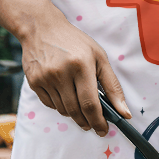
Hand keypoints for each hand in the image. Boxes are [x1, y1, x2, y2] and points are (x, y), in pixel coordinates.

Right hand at [21, 9, 130, 134]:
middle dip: (87, 122)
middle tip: (94, 125)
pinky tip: (65, 95)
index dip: (98, 121)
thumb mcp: (99, 57)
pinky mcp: (34, 82)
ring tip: (80, 105)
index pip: (90, 103)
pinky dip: (60, 105)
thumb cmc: (75, 42)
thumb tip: (124, 113)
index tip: (103, 130)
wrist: (42, 28)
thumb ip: (112, 86)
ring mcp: (45, 78)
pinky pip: (50, 105)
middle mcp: (61, 72)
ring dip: (74, 113)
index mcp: (81, 65)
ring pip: (63, 110)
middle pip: (76, 110)